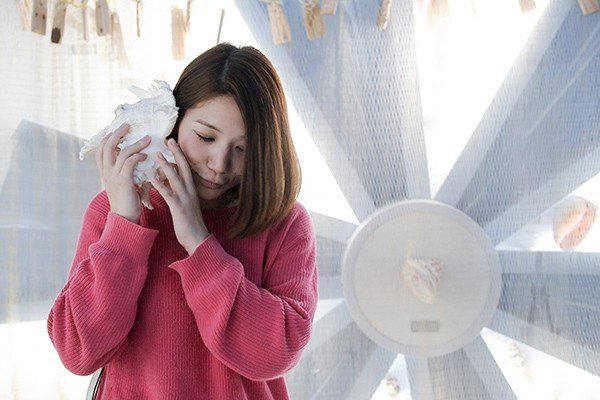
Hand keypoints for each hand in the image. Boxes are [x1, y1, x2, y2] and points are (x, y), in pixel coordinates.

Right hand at [95, 123, 151, 222]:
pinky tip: (145, 156)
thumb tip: (134, 158)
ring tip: (147, 139)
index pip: (101, 149)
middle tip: (128, 125)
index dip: (108, 137)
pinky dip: (138, 156)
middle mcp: (106, 172)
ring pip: (121, 152)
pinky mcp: (123, 181)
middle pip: (106, 146)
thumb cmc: (128, 200)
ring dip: (135, 143)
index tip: (118, 129)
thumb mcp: (123, 182)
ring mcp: (113, 176)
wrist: (125, 218)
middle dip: (117, 133)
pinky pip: (129, 163)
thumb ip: (125, 170)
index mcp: (105, 171)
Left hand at [150, 138, 209, 253]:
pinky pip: (168, 194)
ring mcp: (185, 199)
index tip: (173, 143)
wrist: (197, 239)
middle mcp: (189, 191)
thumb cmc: (190, 223)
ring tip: (157, 154)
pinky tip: (152, 178)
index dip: (180, 155)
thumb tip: (170, 183)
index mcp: (191, 190)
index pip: (186, 168)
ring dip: (166, 165)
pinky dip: (160, 185)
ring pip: (175, 178)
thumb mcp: (187, 204)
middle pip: (183, 168)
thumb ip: (180, 192)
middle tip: (168, 140)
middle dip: (176, 153)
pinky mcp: (179, 208)